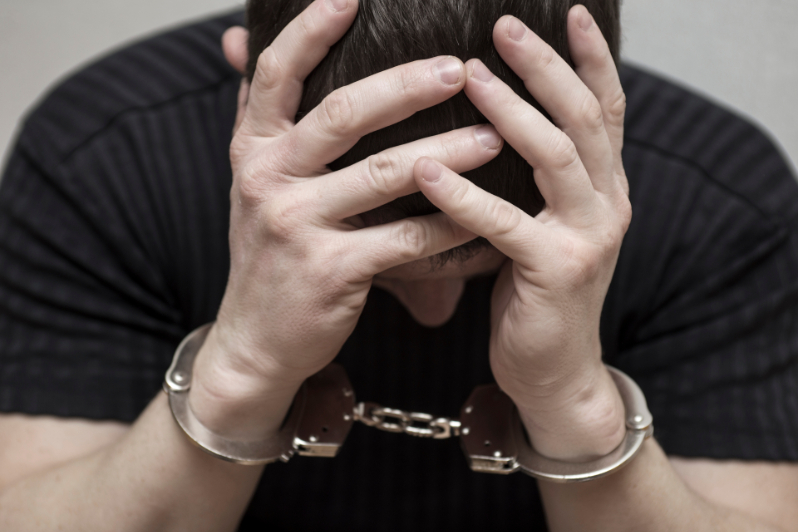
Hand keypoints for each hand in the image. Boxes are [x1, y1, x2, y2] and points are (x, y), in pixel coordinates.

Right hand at [189, 0, 503, 439]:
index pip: (274, 74)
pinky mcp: (331, 271)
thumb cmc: (272, 254)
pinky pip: (406, 240)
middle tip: (462, 67)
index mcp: (253, 150)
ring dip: (447, 154)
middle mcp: (268, 180)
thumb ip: (262, 119)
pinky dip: (450, 227)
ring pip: (383, 176)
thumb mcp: (255, 182)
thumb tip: (237, 37)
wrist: (256, 340)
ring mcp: (297, 227)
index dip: (308, 30)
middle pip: (340, 115)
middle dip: (405, 86)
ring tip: (495, 137)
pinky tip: (485, 220)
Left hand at [414, 7, 630, 460]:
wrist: (554, 372)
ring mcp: (589, 238)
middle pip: (585, 118)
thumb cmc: (534, 291)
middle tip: (504, 28)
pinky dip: (465, 195)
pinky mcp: (557, 272)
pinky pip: (506, 224)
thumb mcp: (543, 224)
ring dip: (513, 113)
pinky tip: (427, 169)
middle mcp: (608, 203)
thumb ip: (534, 180)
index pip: (605, 108)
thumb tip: (490, 125)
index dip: (590, 58)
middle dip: (546, 67)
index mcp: (603, 187)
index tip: (567, 12)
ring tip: (470, 76)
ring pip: (557, 157)